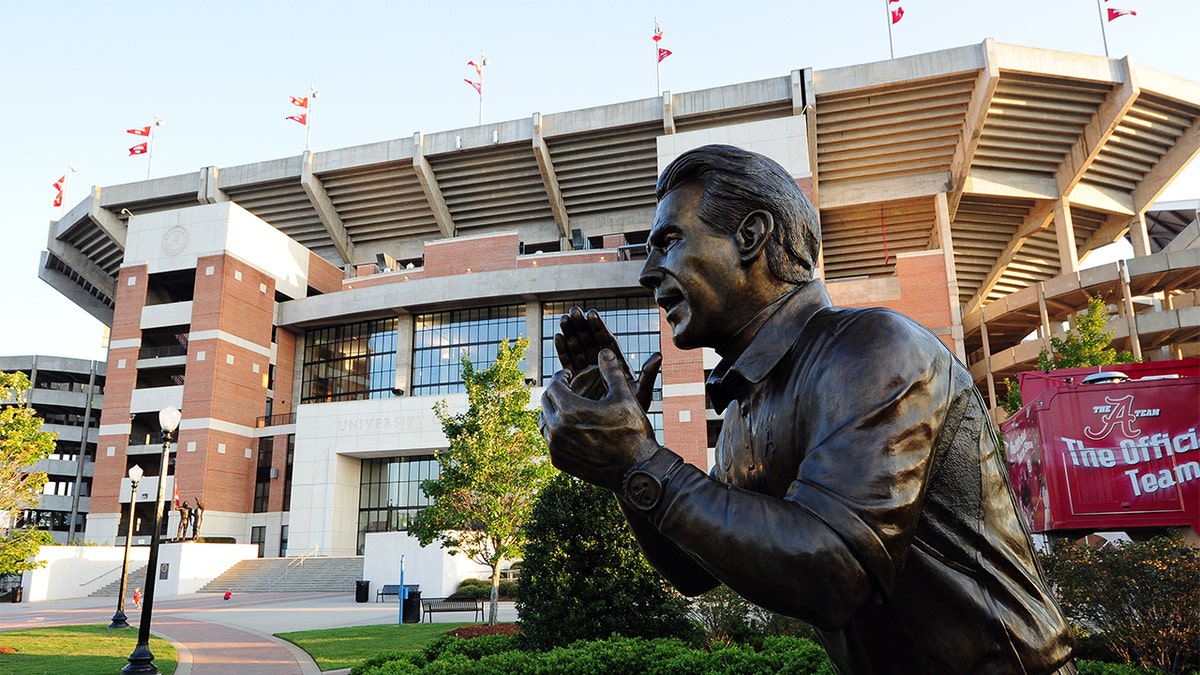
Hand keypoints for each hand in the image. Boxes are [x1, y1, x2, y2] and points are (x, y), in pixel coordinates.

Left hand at [540, 348, 660, 491]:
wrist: (636, 470)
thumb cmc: (632, 432)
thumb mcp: (625, 396)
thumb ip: (611, 371)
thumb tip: (604, 351)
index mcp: (570, 409)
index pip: (554, 385)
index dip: (561, 376)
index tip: (570, 374)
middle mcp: (557, 429)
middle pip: (545, 402)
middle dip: (555, 392)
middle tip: (567, 388)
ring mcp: (556, 447)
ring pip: (543, 422)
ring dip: (552, 411)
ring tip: (566, 406)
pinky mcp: (558, 462)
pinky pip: (548, 440)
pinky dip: (554, 430)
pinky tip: (568, 426)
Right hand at [554, 307, 660, 410]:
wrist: (610, 434)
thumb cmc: (631, 415)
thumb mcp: (641, 394)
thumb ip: (648, 375)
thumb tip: (659, 355)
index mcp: (616, 364)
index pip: (607, 341)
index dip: (599, 328)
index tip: (592, 314)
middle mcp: (601, 365)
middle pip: (591, 341)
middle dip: (582, 326)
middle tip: (574, 311)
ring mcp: (587, 372)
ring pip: (578, 348)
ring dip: (571, 333)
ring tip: (564, 319)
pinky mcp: (575, 381)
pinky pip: (568, 362)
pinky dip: (563, 350)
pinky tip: (558, 337)